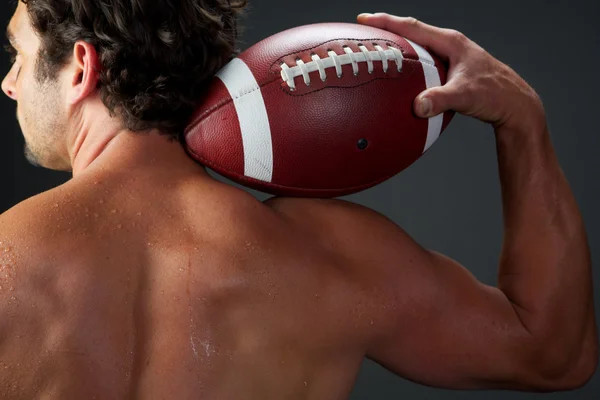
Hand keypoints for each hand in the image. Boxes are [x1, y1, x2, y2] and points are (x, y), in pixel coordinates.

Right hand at [357, 13, 546, 133]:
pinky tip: (400, 78)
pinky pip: (424, 63)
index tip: (364, 18)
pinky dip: (408, 65)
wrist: (515, 105)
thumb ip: (440, 100)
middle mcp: (450, 45)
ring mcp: (451, 57)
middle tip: (364, 31)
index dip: (387, 21)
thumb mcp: (465, 96)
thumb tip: (418, 106)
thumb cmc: (495, 95)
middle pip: (412, 32)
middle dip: (388, 29)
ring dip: (398, 47)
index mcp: (451, 43)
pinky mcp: (452, 70)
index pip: (413, 27)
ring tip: (377, 51)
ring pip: (418, 47)